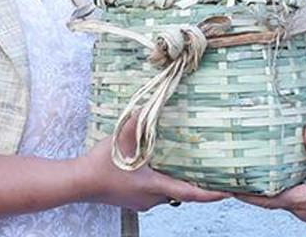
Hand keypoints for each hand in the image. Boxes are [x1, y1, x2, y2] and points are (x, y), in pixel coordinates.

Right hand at [83, 111, 228, 210]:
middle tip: (212, 172)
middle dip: (196, 184)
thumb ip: (136, 122)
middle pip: (181, 193)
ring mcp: (142, 202)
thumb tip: (148, 104)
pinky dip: (163, 182)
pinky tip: (159, 168)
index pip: (190, 194)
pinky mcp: (133, 200)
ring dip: (177, 182)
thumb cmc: (99, 166)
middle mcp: (151, 198)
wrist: (77, 184)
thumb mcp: (120, 140)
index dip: (211, 194)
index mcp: (154, 186)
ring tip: (188, 166)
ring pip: (167, 193)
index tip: (228, 192)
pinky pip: (156, 193)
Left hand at [237, 123, 305, 228]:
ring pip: (280, 201)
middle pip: (269, 201)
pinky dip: (282, 189)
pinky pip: (291, 199)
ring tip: (253, 176)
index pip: (268, 200)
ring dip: (267, 190)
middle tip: (235, 180)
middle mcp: (301, 208)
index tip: (231, 188)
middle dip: (252, 191)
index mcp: (304, 200)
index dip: (248, 195)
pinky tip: (281, 177)